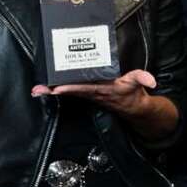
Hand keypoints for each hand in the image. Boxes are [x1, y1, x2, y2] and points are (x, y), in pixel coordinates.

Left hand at [33, 69, 158, 118]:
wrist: (132, 108)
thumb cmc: (132, 94)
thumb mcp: (137, 83)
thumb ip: (142, 78)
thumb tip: (151, 80)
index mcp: (101, 90)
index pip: (83, 88)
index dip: (70, 88)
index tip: (57, 89)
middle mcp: (91, 92)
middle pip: (68, 91)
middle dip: (52, 91)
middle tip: (36, 90)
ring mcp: (87, 93)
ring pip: (66, 91)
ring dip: (51, 90)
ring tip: (36, 89)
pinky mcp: (86, 91)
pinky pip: (69, 89)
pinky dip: (58, 89)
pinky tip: (48, 86)